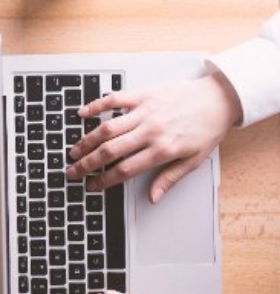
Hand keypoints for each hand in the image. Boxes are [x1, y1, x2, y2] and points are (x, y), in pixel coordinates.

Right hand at [65, 71, 241, 202]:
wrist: (220, 99)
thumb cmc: (207, 128)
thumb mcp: (194, 160)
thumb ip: (169, 178)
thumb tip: (153, 197)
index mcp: (163, 150)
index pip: (125, 170)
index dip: (104, 180)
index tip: (92, 185)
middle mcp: (151, 131)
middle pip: (110, 151)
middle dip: (87, 164)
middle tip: (73, 171)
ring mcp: (145, 111)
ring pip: (107, 128)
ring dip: (87, 141)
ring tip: (75, 151)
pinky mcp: (144, 95)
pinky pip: (114, 100)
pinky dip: (95, 106)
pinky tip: (82, 114)